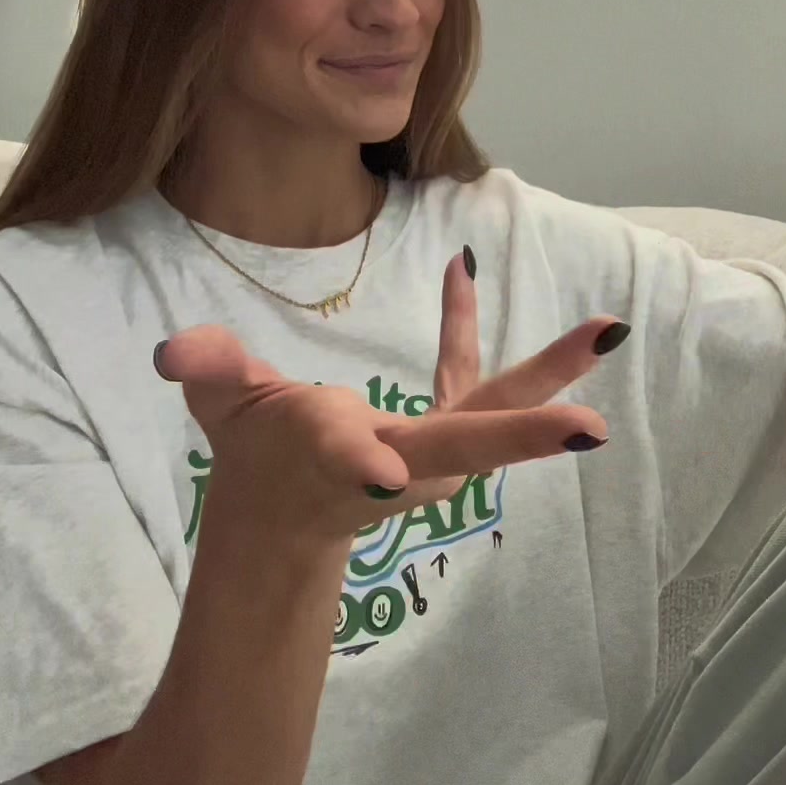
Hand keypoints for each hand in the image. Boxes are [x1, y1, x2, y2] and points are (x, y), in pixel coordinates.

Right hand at [154, 249, 622, 543]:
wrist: (286, 516)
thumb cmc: (256, 458)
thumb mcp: (224, 411)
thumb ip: (210, 374)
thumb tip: (177, 352)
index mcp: (336, 462)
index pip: (352, 463)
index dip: (364, 466)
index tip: (382, 473)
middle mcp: (400, 466)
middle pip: (466, 447)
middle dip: (525, 437)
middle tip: (592, 428)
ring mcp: (434, 454)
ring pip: (498, 412)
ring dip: (554, 374)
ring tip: (608, 330)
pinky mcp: (444, 432)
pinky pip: (470, 377)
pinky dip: (468, 326)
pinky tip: (461, 268)